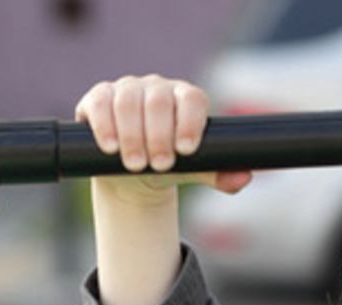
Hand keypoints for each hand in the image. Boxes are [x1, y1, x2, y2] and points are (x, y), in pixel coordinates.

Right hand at [74, 74, 250, 205]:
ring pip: (128, 102)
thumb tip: (243, 179)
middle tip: (160, 165)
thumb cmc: (168, 164)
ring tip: (135, 164)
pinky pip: (100, 103)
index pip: (192, 100)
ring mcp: (127, 90)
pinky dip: (104, 125)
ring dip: (131, 135)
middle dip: (159, 135)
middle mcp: (157, 88)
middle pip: (159, 100)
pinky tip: (110, 147)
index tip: (187, 150)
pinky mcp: (99, 98)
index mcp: (186, 98)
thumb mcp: (193, 170)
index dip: (190, 122)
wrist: (131, 170)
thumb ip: (217, 173)